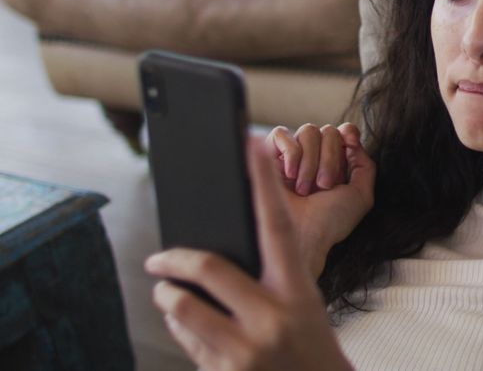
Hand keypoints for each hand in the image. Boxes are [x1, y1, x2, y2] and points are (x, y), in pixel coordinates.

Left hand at [146, 140, 351, 370]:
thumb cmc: (311, 349)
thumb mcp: (306, 308)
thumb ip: (272, 281)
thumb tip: (219, 255)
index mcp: (298, 294)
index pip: (277, 229)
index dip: (263, 184)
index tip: (252, 145)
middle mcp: (271, 319)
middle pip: (208, 266)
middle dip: (174, 258)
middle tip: (159, 258)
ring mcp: (244, 350)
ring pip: (181, 305)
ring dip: (166, 296)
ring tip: (167, 294)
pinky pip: (185, 340)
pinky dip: (179, 328)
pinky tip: (189, 328)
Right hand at [264, 123, 374, 276]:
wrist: (302, 237)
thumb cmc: (330, 222)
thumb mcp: (360, 196)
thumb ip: (365, 166)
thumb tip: (351, 138)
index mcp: (336, 164)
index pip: (343, 132)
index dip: (348, 133)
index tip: (350, 143)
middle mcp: (314, 158)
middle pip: (328, 131)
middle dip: (331, 158)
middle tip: (324, 186)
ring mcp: (291, 157)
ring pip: (307, 130)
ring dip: (311, 161)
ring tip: (305, 189)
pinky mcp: (268, 158)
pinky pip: (280, 133)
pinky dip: (290, 151)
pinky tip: (290, 175)